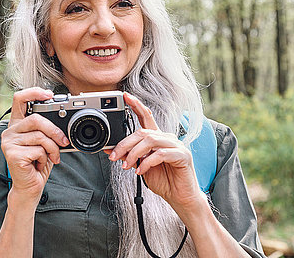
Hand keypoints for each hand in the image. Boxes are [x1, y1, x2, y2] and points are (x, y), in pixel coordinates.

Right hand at [1, 87, 69, 206]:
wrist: (30, 187)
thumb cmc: (38, 164)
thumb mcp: (44, 142)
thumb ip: (47, 129)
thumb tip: (62, 121)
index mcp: (17, 124)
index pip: (19, 99)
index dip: (34, 92)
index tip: (49, 94)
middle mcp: (10, 131)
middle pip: (36, 119)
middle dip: (55, 130)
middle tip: (64, 141)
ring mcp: (9, 142)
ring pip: (40, 136)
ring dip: (52, 148)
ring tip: (51, 157)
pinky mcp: (12, 154)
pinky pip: (38, 150)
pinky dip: (45, 158)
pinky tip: (39, 164)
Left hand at [106, 92, 202, 209]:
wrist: (180, 198)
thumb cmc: (164, 181)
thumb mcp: (141, 167)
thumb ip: (130, 156)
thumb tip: (111, 150)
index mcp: (158, 138)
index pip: (146, 117)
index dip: (136, 105)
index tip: (125, 96)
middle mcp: (167, 138)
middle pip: (143, 132)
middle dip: (125, 144)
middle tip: (114, 157)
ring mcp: (177, 146)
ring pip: (150, 140)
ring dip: (134, 154)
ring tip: (127, 166)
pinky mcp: (182, 156)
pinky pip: (160, 154)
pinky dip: (147, 163)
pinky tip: (141, 171)